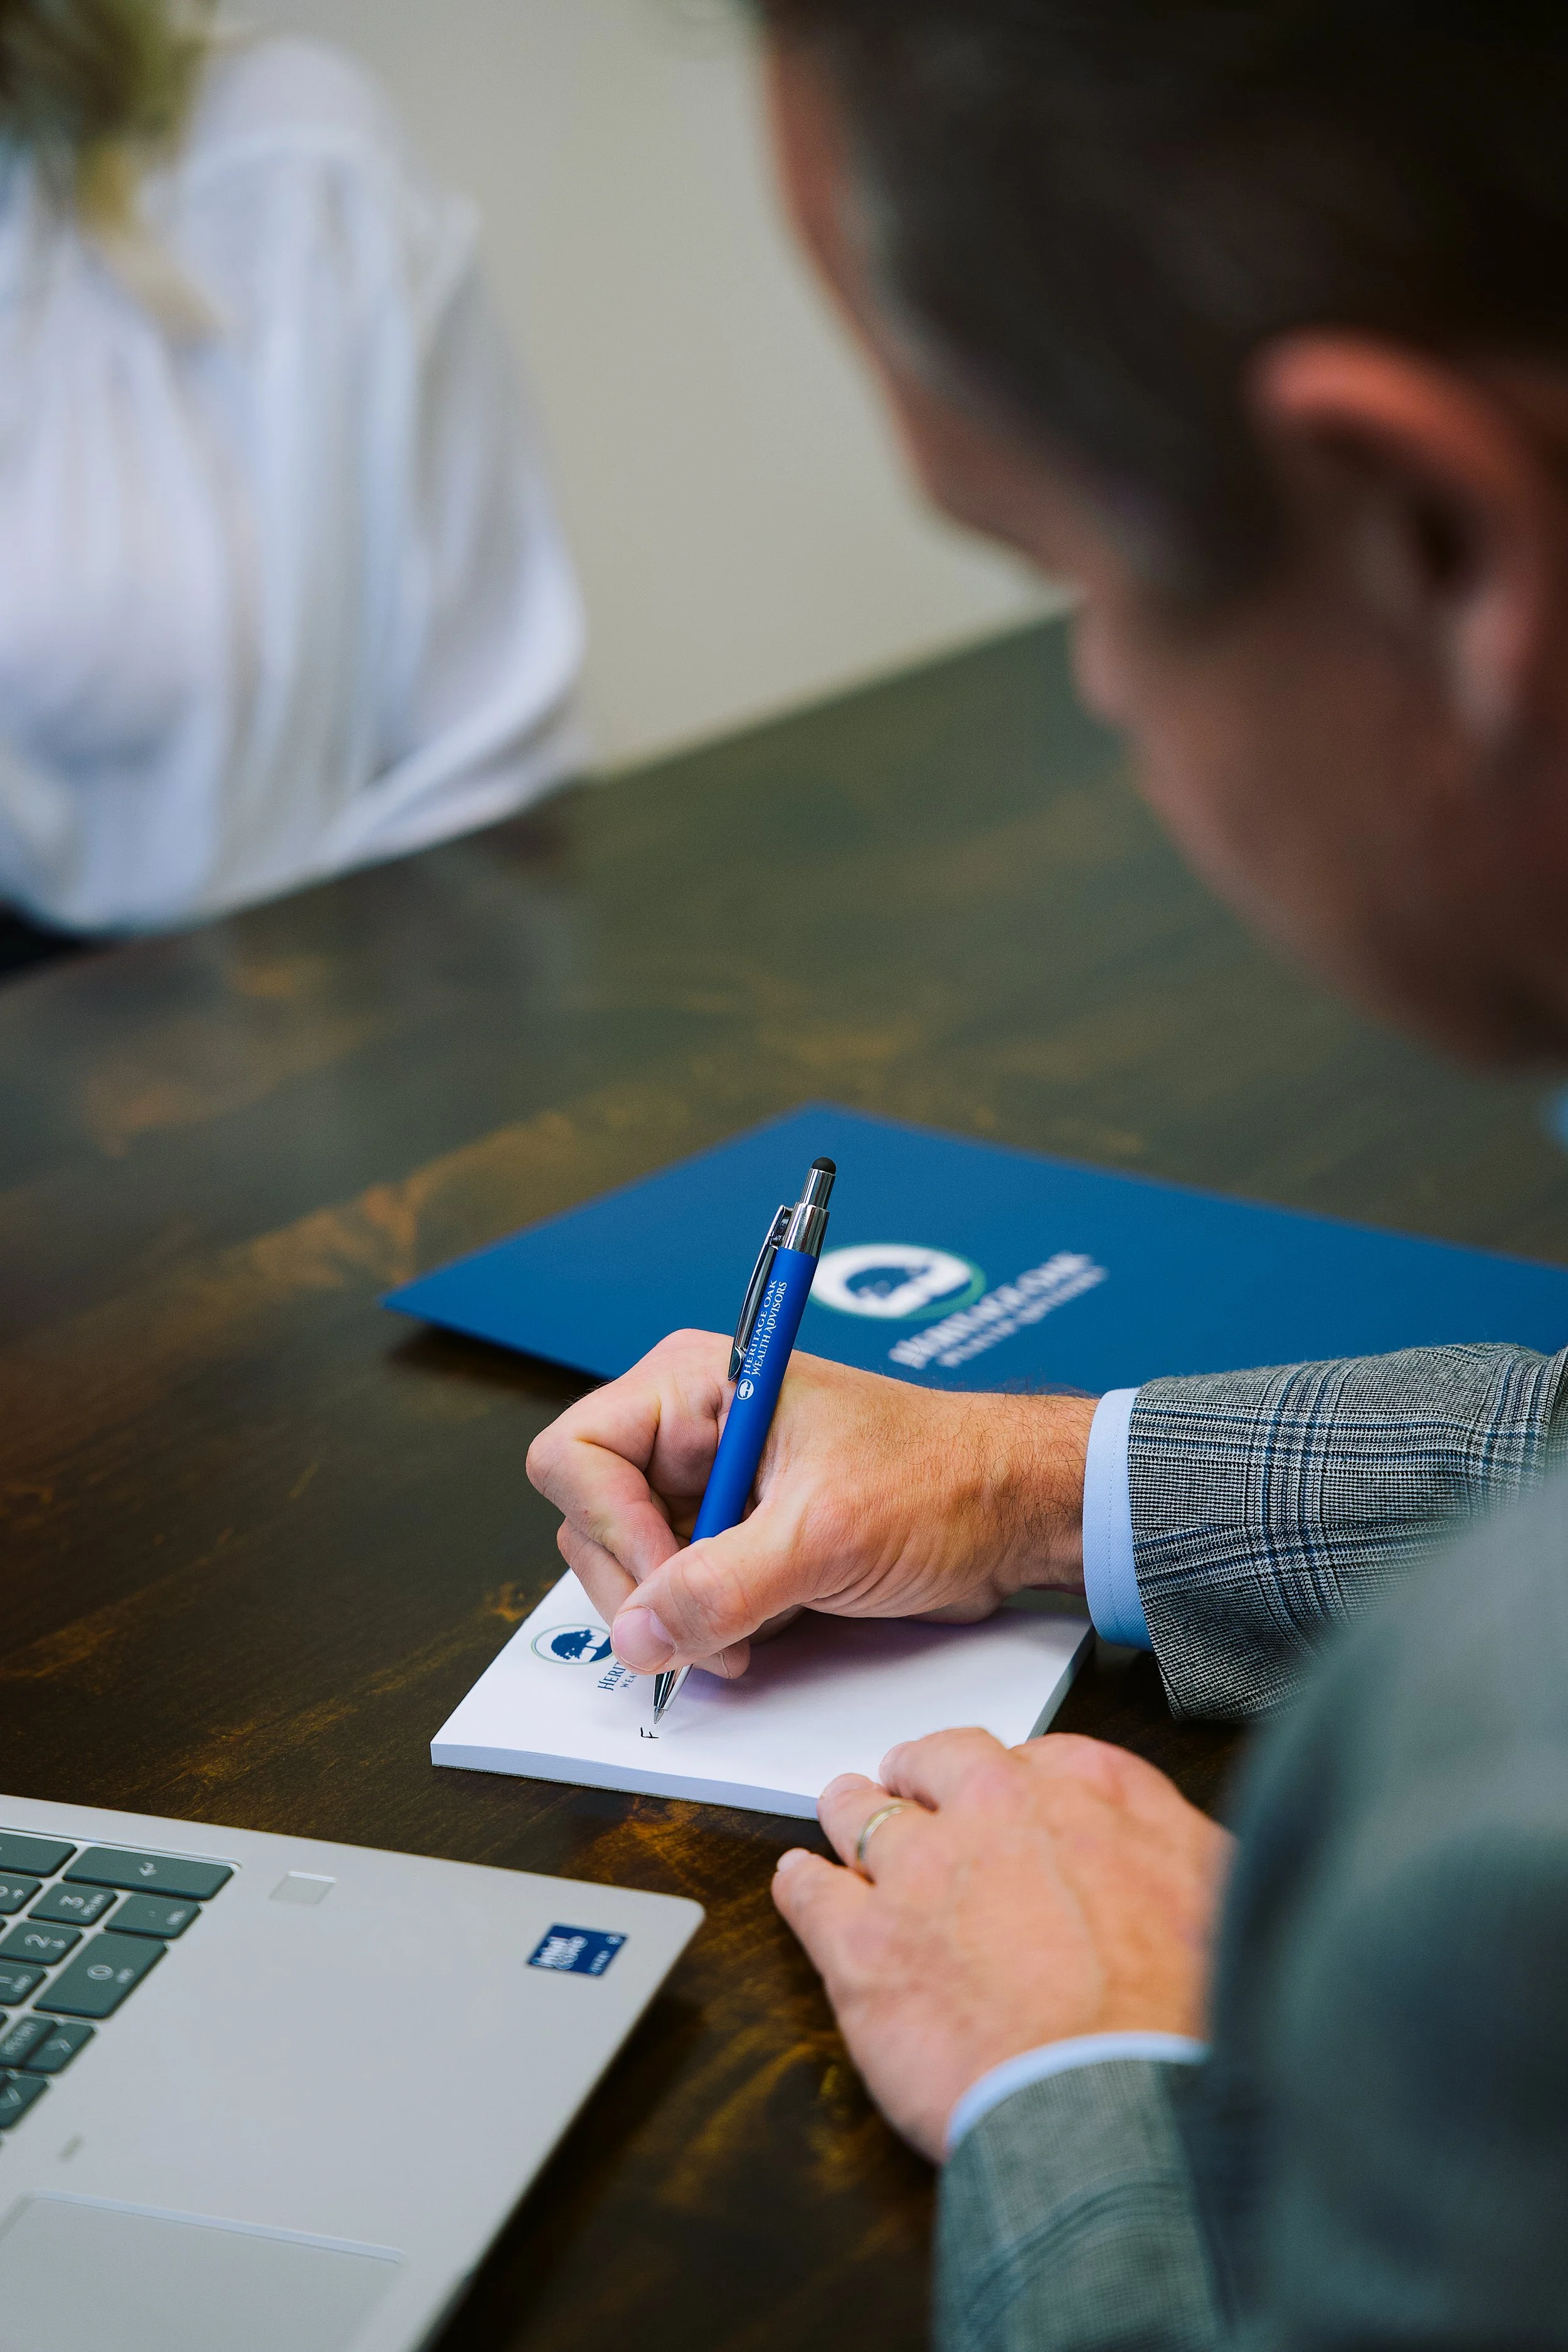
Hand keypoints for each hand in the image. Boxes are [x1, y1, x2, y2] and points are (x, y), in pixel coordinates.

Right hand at [526, 1329, 1093, 1679]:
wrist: (1013, 1512)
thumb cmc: (941, 1481)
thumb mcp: (825, 1534)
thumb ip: (722, 1586)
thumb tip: (638, 1634)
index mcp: (697, 1386)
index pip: (578, 1455)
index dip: (611, 1528)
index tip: (668, 1584)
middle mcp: (690, 1430)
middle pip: (590, 1520)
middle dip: (643, 1587)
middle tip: (704, 1636)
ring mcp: (710, 1487)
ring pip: (631, 1567)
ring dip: (677, 1617)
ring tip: (747, 1638)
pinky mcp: (736, 1537)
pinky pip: (680, 1592)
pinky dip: (706, 1628)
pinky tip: (760, 1634)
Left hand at [772, 1730, 1233, 2161]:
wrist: (1123, 2102)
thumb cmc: (1182, 2012)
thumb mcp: (1218, 1888)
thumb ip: (1169, 1840)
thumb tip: (1159, 1838)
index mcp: (1083, 1787)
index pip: (1018, 1756)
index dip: (999, 1786)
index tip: (992, 1803)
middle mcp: (993, 1808)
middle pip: (930, 1765)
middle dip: (918, 1778)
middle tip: (908, 1792)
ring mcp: (919, 1871)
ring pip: (859, 1814)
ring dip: (851, 1815)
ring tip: (842, 1817)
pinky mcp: (863, 1944)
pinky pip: (808, 1891)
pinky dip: (802, 1884)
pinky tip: (799, 1884)